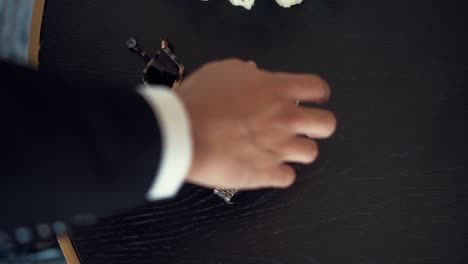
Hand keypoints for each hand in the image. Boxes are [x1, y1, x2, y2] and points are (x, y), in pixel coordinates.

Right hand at [176, 59, 335, 189]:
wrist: (183, 133)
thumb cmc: (198, 102)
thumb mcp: (221, 71)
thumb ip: (244, 71)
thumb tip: (252, 72)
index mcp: (277, 89)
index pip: (317, 88)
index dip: (318, 94)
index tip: (314, 98)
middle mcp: (285, 118)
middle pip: (326, 124)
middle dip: (318, 125)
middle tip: (304, 127)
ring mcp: (279, 148)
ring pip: (311, 153)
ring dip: (297, 151)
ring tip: (281, 149)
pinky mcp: (266, 173)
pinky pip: (287, 177)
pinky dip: (278, 174)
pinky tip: (266, 168)